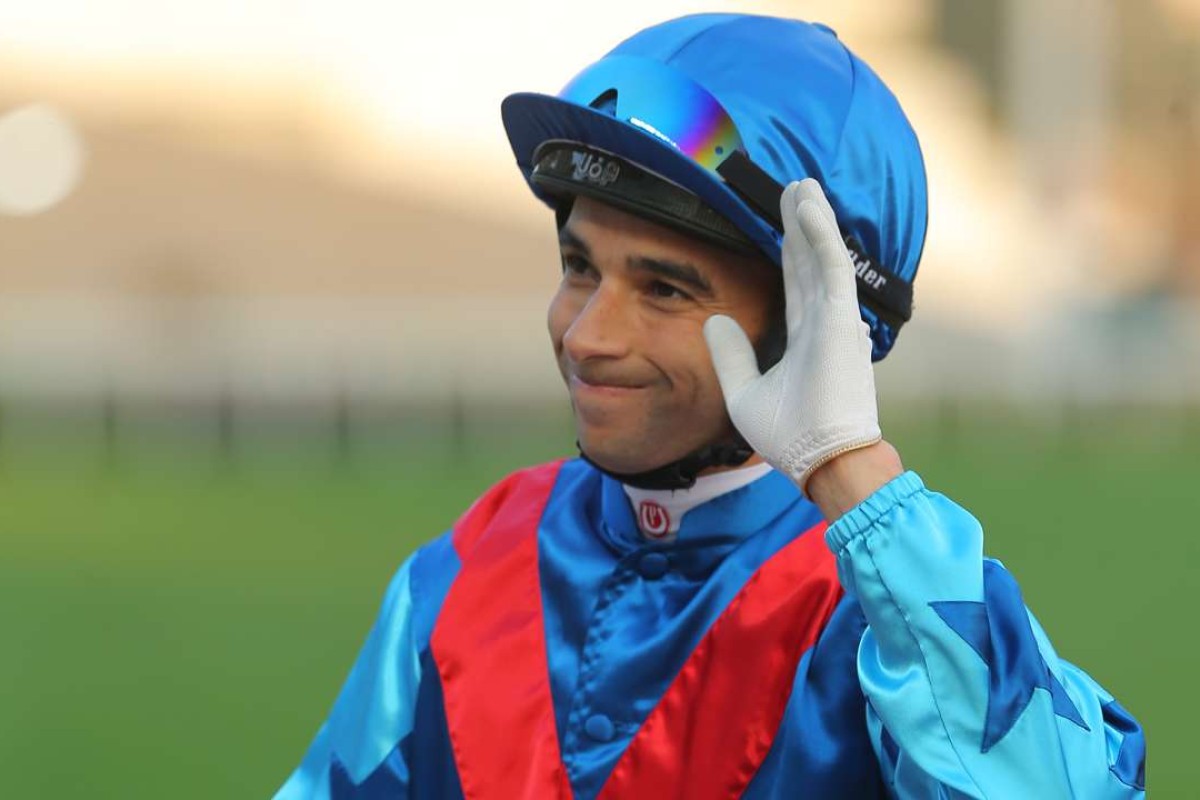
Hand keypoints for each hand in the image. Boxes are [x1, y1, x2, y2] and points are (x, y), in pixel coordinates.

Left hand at [703, 178, 882, 494]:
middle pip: (806, 262)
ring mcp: (834, 320)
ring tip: (801, 184)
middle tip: (791, 188)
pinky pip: (831, 267)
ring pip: (821, 256)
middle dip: (798, 225)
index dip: (786, 252)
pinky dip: (821, 235)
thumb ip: (730, 355)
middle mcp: (821, 323)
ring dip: (811, 219)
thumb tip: (713, 320)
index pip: (792, 284)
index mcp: (803, 339)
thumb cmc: (787, 436)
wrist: (818, 460)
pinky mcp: (842, 320)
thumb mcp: (743, 392)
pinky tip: (809, 207)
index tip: (776, 223)